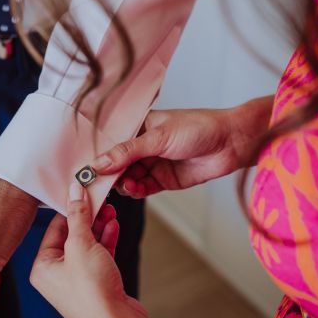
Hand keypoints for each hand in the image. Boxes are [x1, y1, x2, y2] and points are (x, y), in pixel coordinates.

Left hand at [30, 182, 150, 317]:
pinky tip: (114, 227)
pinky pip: (99, 256)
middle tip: (101, 201)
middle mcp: (56, 275)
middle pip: (72, 235)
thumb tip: (75, 191)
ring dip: (99, 227)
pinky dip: (106, 241)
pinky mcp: (96, 284)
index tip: (83, 192)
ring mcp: (77, 281)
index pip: (54, 228)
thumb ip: (78, 216)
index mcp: (42, 267)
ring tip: (111, 212)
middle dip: (88, 218)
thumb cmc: (92, 292)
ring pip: (87, 245)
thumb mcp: (81, 245)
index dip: (70, 209)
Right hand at [91, 97, 272, 198]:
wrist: (232, 142)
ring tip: (124, 184)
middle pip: (117, 163)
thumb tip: (99, 163)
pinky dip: (137, 191)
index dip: (98, 154)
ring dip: (123, 183)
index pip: (111, 141)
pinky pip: (143, 189)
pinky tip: (135, 189)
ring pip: (128, 178)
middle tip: (98, 183)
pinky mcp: (164, 180)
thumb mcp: (158, 137)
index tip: (85, 166)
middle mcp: (144, 145)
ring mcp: (153, 163)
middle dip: (108, 173)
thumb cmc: (199, 127)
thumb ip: (127, 152)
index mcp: (139, 126)